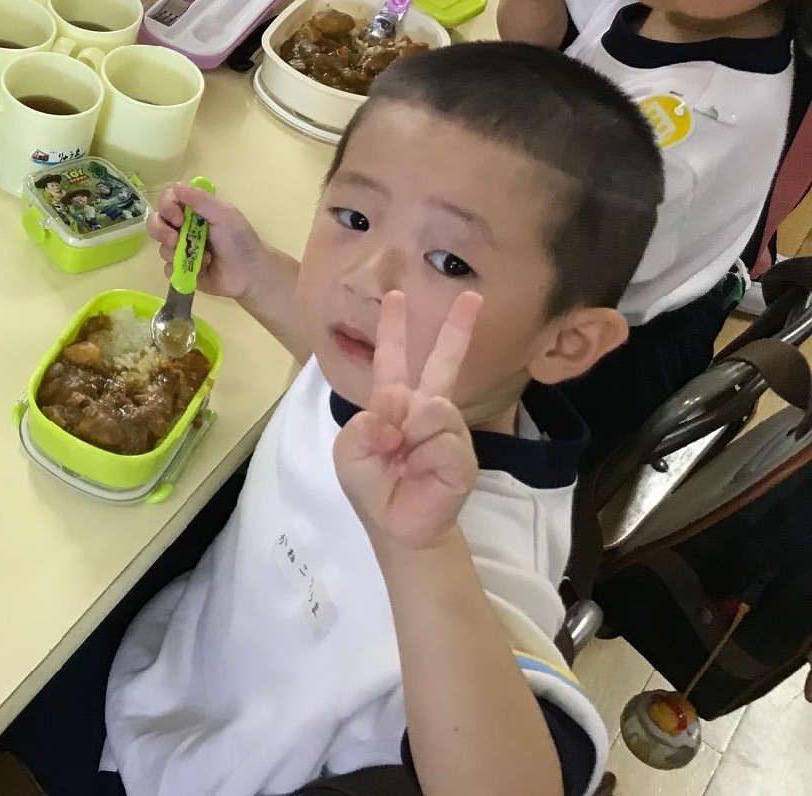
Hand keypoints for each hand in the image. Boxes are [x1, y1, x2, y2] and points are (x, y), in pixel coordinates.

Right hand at [147, 181, 264, 301]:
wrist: (250, 275)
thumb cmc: (239, 241)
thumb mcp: (224, 215)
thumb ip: (201, 200)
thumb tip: (176, 185)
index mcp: (194, 211)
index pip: (167, 201)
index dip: (167, 208)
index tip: (178, 219)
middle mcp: (184, 228)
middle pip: (156, 223)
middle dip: (161, 232)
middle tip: (175, 240)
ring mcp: (182, 249)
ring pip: (161, 247)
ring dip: (178, 253)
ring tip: (202, 258)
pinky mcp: (181, 270)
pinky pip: (167, 268)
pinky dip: (180, 269)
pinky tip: (200, 270)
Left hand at [333, 289, 483, 551]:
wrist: (396, 525)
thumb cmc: (370, 485)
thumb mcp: (349, 451)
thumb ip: (363, 426)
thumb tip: (400, 417)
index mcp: (392, 403)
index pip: (393, 358)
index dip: (393, 328)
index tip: (397, 297)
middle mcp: (423, 409)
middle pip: (442, 362)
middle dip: (456, 329)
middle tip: (473, 296)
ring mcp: (447, 430)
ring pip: (436, 406)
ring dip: (413, 434)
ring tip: (405, 459)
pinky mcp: (462, 454)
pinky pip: (444, 439)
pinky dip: (428, 455)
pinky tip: (424, 470)